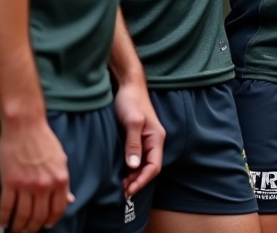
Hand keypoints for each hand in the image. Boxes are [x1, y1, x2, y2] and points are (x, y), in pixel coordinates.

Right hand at [0, 115, 73, 232]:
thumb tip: (70, 200)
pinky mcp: (9, 182)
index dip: (51, 221)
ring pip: (22, 215)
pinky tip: (1, 224)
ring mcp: (26, 185)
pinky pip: (6, 207)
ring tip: (15, 232)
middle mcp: (45, 185)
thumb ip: (64, 183)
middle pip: (39, 216)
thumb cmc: (44, 140)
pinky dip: (3, 219)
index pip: (58, 209)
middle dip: (33, 228)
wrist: (25, 126)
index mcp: (60, 180)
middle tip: (28, 232)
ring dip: (18, 228)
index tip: (45, 226)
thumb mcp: (61, 160)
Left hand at [113, 77, 164, 196]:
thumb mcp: (132, 122)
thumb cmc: (131, 100)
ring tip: (119, 185)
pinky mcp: (136, 137)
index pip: (154, 166)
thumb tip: (133, 166)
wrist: (127, 84)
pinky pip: (135, 157)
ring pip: (142, 164)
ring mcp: (145, 139)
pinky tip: (119, 172)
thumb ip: (133, 144)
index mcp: (156, 138)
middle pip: (149, 167)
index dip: (142, 180)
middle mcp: (154, 140)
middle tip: (121, 192)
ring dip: (133, 176)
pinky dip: (129, 168)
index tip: (129, 190)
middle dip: (137, 181)